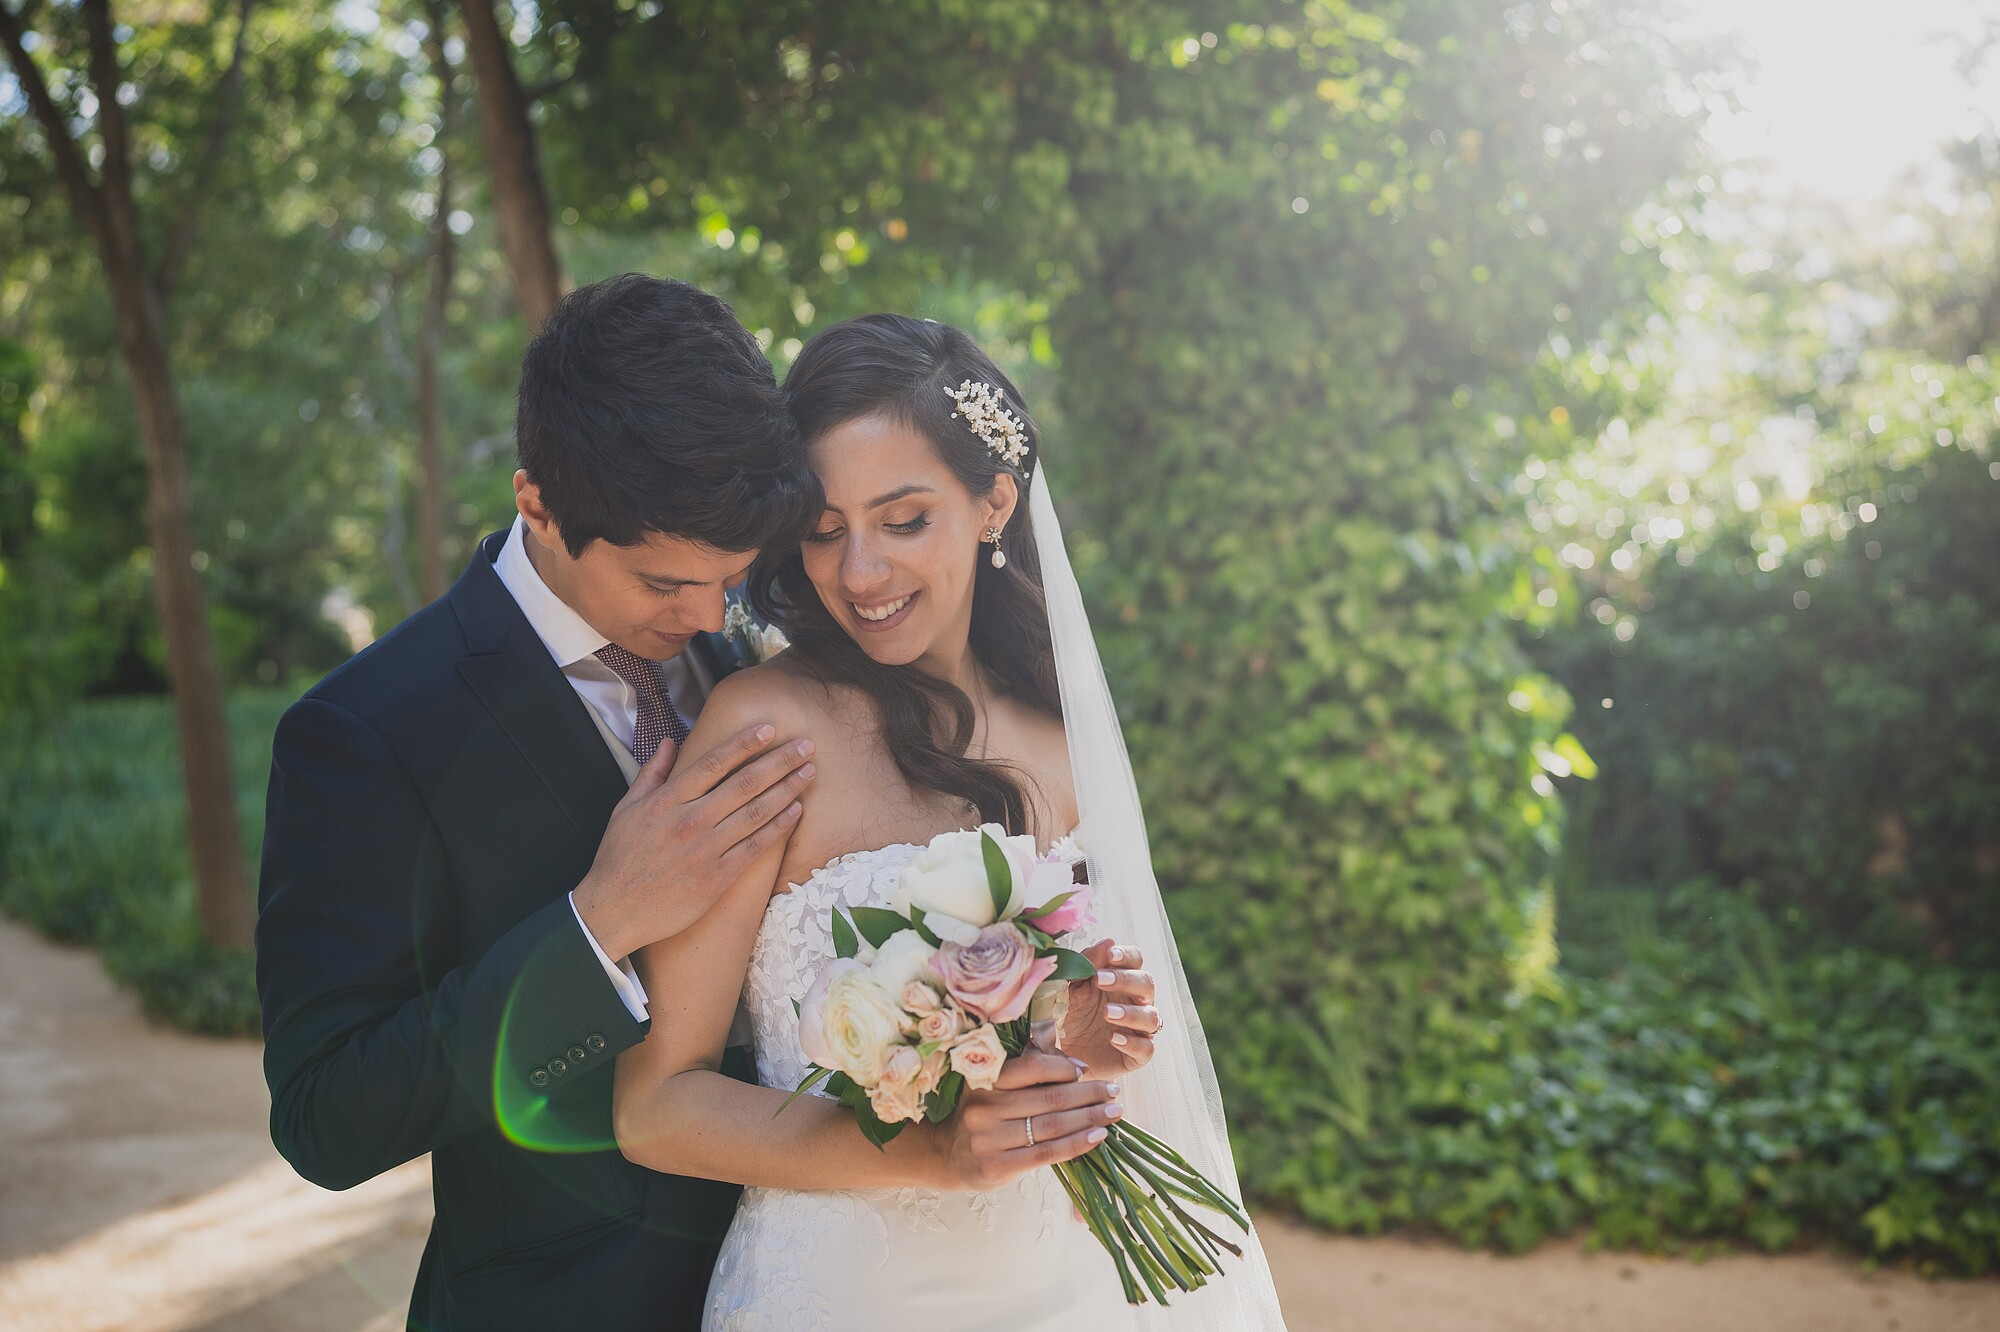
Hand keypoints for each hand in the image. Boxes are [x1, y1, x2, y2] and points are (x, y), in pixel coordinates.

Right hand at [574, 725, 814, 960]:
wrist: (613, 911)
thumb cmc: (619, 858)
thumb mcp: (625, 809)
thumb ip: (651, 774)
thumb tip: (669, 742)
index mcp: (666, 801)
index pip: (713, 763)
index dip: (744, 743)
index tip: (769, 729)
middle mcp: (690, 821)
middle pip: (744, 784)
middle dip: (779, 762)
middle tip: (806, 746)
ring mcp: (706, 850)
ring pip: (756, 813)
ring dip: (787, 790)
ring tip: (808, 772)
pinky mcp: (718, 878)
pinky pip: (756, 847)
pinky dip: (779, 827)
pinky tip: (796, 810)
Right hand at [922, 1051, 1120, 1190]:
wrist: (948, 1156)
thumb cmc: (984, 1115)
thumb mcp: (993, 1087)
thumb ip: (1027, 1073)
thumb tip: (1077, 1065)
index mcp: (984, 1079)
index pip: (1032, 1067)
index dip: (1064, 1067)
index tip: (1086, 1070)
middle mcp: (983, 1107)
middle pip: (1049, 1098)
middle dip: (1088, 1094)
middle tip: (1113, 1092)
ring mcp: (988, 1139)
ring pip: (1052, 1126)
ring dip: (1089, 1118)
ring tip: (1113, 1113)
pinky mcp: (996, 1166)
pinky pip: (1047, 1153)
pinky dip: (1077, 1143)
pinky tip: (1097, 1136)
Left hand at [1059, 940, 1157, 1078]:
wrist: (1055, 1057)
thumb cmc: (1064, 1016)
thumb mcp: (1067, 988)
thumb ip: (1085, 965)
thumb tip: (1108, 942)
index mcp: (1119, 981)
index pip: (1135, 960)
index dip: (1127, 955)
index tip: (1110, 954)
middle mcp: (1134, 1002)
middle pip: (1147, 984)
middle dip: (1126, 980)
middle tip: (1100, 980)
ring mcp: (1137, 1030)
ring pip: (1152, 1017)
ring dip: (1132, 1012)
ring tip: (1106, 1013)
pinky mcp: (1135, 1057)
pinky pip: (1147, 1048)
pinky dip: (1133, 1042)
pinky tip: (1114, 1038)